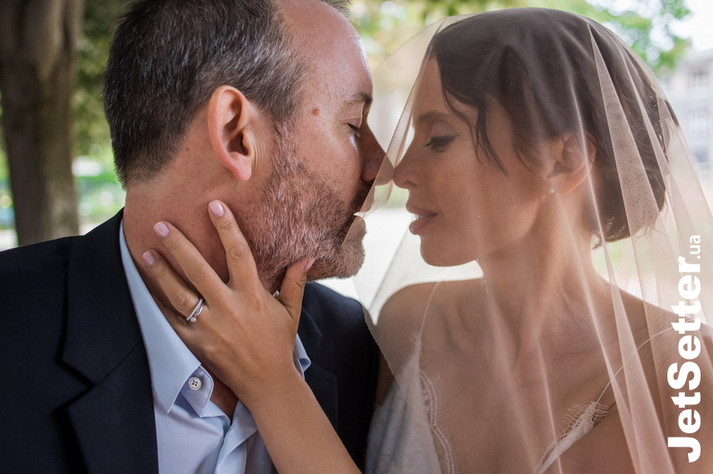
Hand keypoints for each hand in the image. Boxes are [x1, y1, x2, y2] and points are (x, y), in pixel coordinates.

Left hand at [141, 200, 314, 405]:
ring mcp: (210, 327)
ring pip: (180, 294)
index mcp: (253, 296)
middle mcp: (229, 308)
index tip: (214, 206)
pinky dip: (159, 302)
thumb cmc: (279, 343)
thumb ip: (295, 282)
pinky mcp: (196, 343)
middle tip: (161, 225)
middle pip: (199, 270)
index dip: (226, 228)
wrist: (266, 383)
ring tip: (146, 251)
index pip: (239, 254)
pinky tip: (147, 286)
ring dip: (161, 272)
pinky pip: (172, 320)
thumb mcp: (291, 311)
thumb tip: (308, 256)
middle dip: (179, 246)